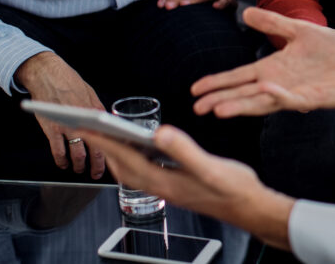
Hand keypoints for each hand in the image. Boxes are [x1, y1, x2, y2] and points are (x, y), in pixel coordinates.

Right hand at [15, 52, 105, 178]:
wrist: (48, 75)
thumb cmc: (69, 82)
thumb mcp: (91, 94)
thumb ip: (98, 110)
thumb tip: (107, 123)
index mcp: (97, 111)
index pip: (109, 136)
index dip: (113, 151)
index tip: (115, 159)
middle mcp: (84, 121)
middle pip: (95, 149)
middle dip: (97, 166)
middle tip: (96, 173)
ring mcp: (68, 127)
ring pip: (77, 154)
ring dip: (79, 165)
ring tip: (79, 170)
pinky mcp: (52, 130)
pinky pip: (58, 151)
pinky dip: (61, 161)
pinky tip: (63, 164)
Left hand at [80, 125, 293, 249]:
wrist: (249, 208)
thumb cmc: (233, 189)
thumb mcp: (210, 167)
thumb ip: (184, 150)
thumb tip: (160, 133)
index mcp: (165, 182)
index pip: (126, 159)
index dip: (105, 142)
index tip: (86, 127)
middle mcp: (161, 187)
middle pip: (122, 166)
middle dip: (103, 147)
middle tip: (86, 128)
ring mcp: (167, 188)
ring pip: (132, 170)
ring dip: (116, 153)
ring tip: (106, 135)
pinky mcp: (175, 186)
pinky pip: (145, 171)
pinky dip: (135, 157)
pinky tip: (140, 148)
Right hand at [191, 7, 334, 117]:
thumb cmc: (333, 52)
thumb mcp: (298, 31)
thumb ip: (273, 24)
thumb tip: (246, 12)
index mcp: (273, 69)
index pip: (239, 77)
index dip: (218, 82)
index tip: (195, 89)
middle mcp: (278, 84)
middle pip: (243, 94)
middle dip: (220, 99)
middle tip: (196, 108)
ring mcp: (294, 94)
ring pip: (262, 102)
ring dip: (241, 105)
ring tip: (218, 109)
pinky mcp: (312, 99)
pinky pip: (292, 100)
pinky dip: (279, 97)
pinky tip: (265, 90)